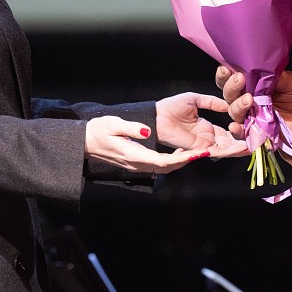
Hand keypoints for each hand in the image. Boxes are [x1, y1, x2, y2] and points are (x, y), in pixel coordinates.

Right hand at [84, 116, 214, 173]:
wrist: (84, 141)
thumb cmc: (97, 130)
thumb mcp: (112, 124)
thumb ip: (131, 128)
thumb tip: (147, 132)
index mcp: (133, 155)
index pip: (163, 161)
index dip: (182, 159)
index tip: (198, 153)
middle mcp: (137, 164)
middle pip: (168, 167)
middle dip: (188, 160)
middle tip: (207, 152)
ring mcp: (137, 166)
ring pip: (165, 168)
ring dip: (182, 162)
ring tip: (199, 152)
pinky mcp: (137, 163)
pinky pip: (160, 165)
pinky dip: (173, 161)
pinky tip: (182, 152)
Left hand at [155, 92, 246, 155]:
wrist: (157, 116)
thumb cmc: (172, 106)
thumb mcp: (195, 99)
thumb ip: (211, 102)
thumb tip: (226, 105)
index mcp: (206, 126)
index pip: (226, 132)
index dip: (238, 131)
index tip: (251, 127)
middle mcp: (207, 137)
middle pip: (229, 143)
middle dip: (243, 142)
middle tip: (259, 140)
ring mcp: (204, 143)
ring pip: (226, 148)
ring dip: (240, 147)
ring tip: (255, 145)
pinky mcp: (200, 148)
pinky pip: (218, 150)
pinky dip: (231, 150)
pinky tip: (244, 147)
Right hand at [216, 66, 291, 143]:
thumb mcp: (290, 82)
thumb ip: (275, 76)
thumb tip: (262, 68)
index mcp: (250, 86)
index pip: (230, 79)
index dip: (225, 74)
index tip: (227, 68)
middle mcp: (246, 101)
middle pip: (229, 95)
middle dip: (231, 87)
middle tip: (240, 79)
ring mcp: (249, 117)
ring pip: (233, 112)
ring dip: (238, 105)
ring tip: (249, 99)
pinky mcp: (254, 133)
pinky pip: (241, 133)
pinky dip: (237, 130)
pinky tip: (236, 126)